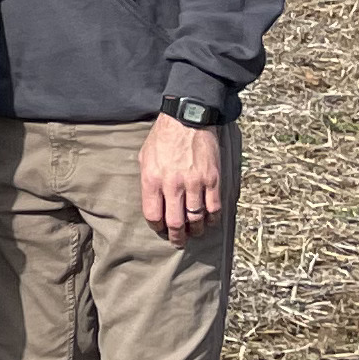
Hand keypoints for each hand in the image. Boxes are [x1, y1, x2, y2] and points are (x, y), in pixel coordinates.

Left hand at [141, 115, 224, 239]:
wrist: (188, 118)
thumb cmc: (163, 137)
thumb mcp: (145, 157)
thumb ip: (148, 181)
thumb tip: (153, 202)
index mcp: (152, 179)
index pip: (153, 215)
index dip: (157, 227)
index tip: (160, 229)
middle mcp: (173, 184)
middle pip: (175, 223)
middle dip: (176, 236)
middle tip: (178, 241)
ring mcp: (194, 183)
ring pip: (196, 219)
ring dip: (195, 231)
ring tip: (194, 233)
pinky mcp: (212, 179)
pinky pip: (214, 208)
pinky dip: (211, 219)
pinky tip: (208, 220)